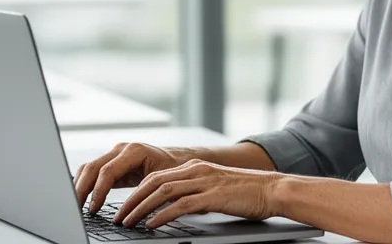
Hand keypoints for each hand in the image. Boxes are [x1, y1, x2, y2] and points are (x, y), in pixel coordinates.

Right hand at [73, 142, 195, 211]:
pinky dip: (86, 184)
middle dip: (82, 189)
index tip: (93, 209)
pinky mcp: (113, 161)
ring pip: (89, 168)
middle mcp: (122, 148)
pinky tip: (83, 198)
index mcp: (135, 151)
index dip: (98, 191)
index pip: (108, 171)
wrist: (178, 159)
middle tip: (76, 209)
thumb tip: (132, 211)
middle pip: (92, 167)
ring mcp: (116, 153)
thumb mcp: (163, 180)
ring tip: (76, 206)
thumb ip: (146, 191)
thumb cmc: (175, 170)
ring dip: (80, 186)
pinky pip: (94, 171)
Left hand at [113, 159, 282, 228]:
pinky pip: (180, 205)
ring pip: (162, 192)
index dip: (136, 191)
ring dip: (141, 208)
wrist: (273, 190)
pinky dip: (162, 215)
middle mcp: (196, 170)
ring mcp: (204, 181)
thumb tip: (173, 209)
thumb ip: (194, 194)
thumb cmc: (247, 193)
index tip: (123, 206)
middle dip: (132, 200)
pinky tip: (152, 225)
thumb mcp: (214, 189)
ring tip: (128, 222)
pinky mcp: (212, 195)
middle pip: (153, 182)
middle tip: (118, 216)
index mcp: (194, 166)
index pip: (156, 176)